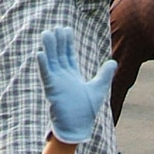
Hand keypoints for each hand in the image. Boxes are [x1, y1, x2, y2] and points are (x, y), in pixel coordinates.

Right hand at [36, 24, 115, 145]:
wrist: (78, 127)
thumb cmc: (86, 111)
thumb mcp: (99, 88)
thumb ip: (105, 74)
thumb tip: (113, 62)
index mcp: (72, 76)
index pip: (68, 55)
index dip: (67, 43)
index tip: (66, 30)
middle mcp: (63, 77)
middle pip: (59, 55)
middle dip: (58, 41)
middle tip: (56, 27)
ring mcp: (56, 82)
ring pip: (51, 61)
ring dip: (48, 48)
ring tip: (47, 33)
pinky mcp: (52, 89)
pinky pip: (46, 74)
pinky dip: (43, 64)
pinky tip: (40, 53)